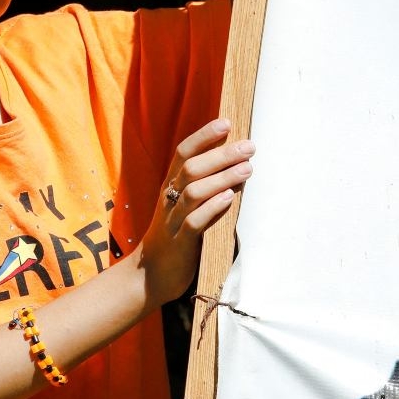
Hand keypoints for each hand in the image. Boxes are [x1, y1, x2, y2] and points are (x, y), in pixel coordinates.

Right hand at [136, 119, 255, 305]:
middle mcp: (169, 199)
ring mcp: (173, 221)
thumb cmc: (174, 235)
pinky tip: (228, 199)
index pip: (183, 152)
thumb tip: (236, 164)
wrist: (149, 275)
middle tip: (249, 147)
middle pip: (191, 169)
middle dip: (221, 155)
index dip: (204, 136)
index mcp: (170, 186)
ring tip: (247, 170)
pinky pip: (194, 223)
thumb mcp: (183, 206)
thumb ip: (204, 185)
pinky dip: (211, 209)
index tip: (227, 123)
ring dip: (222, 178)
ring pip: (193, 193)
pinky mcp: (180, 243)